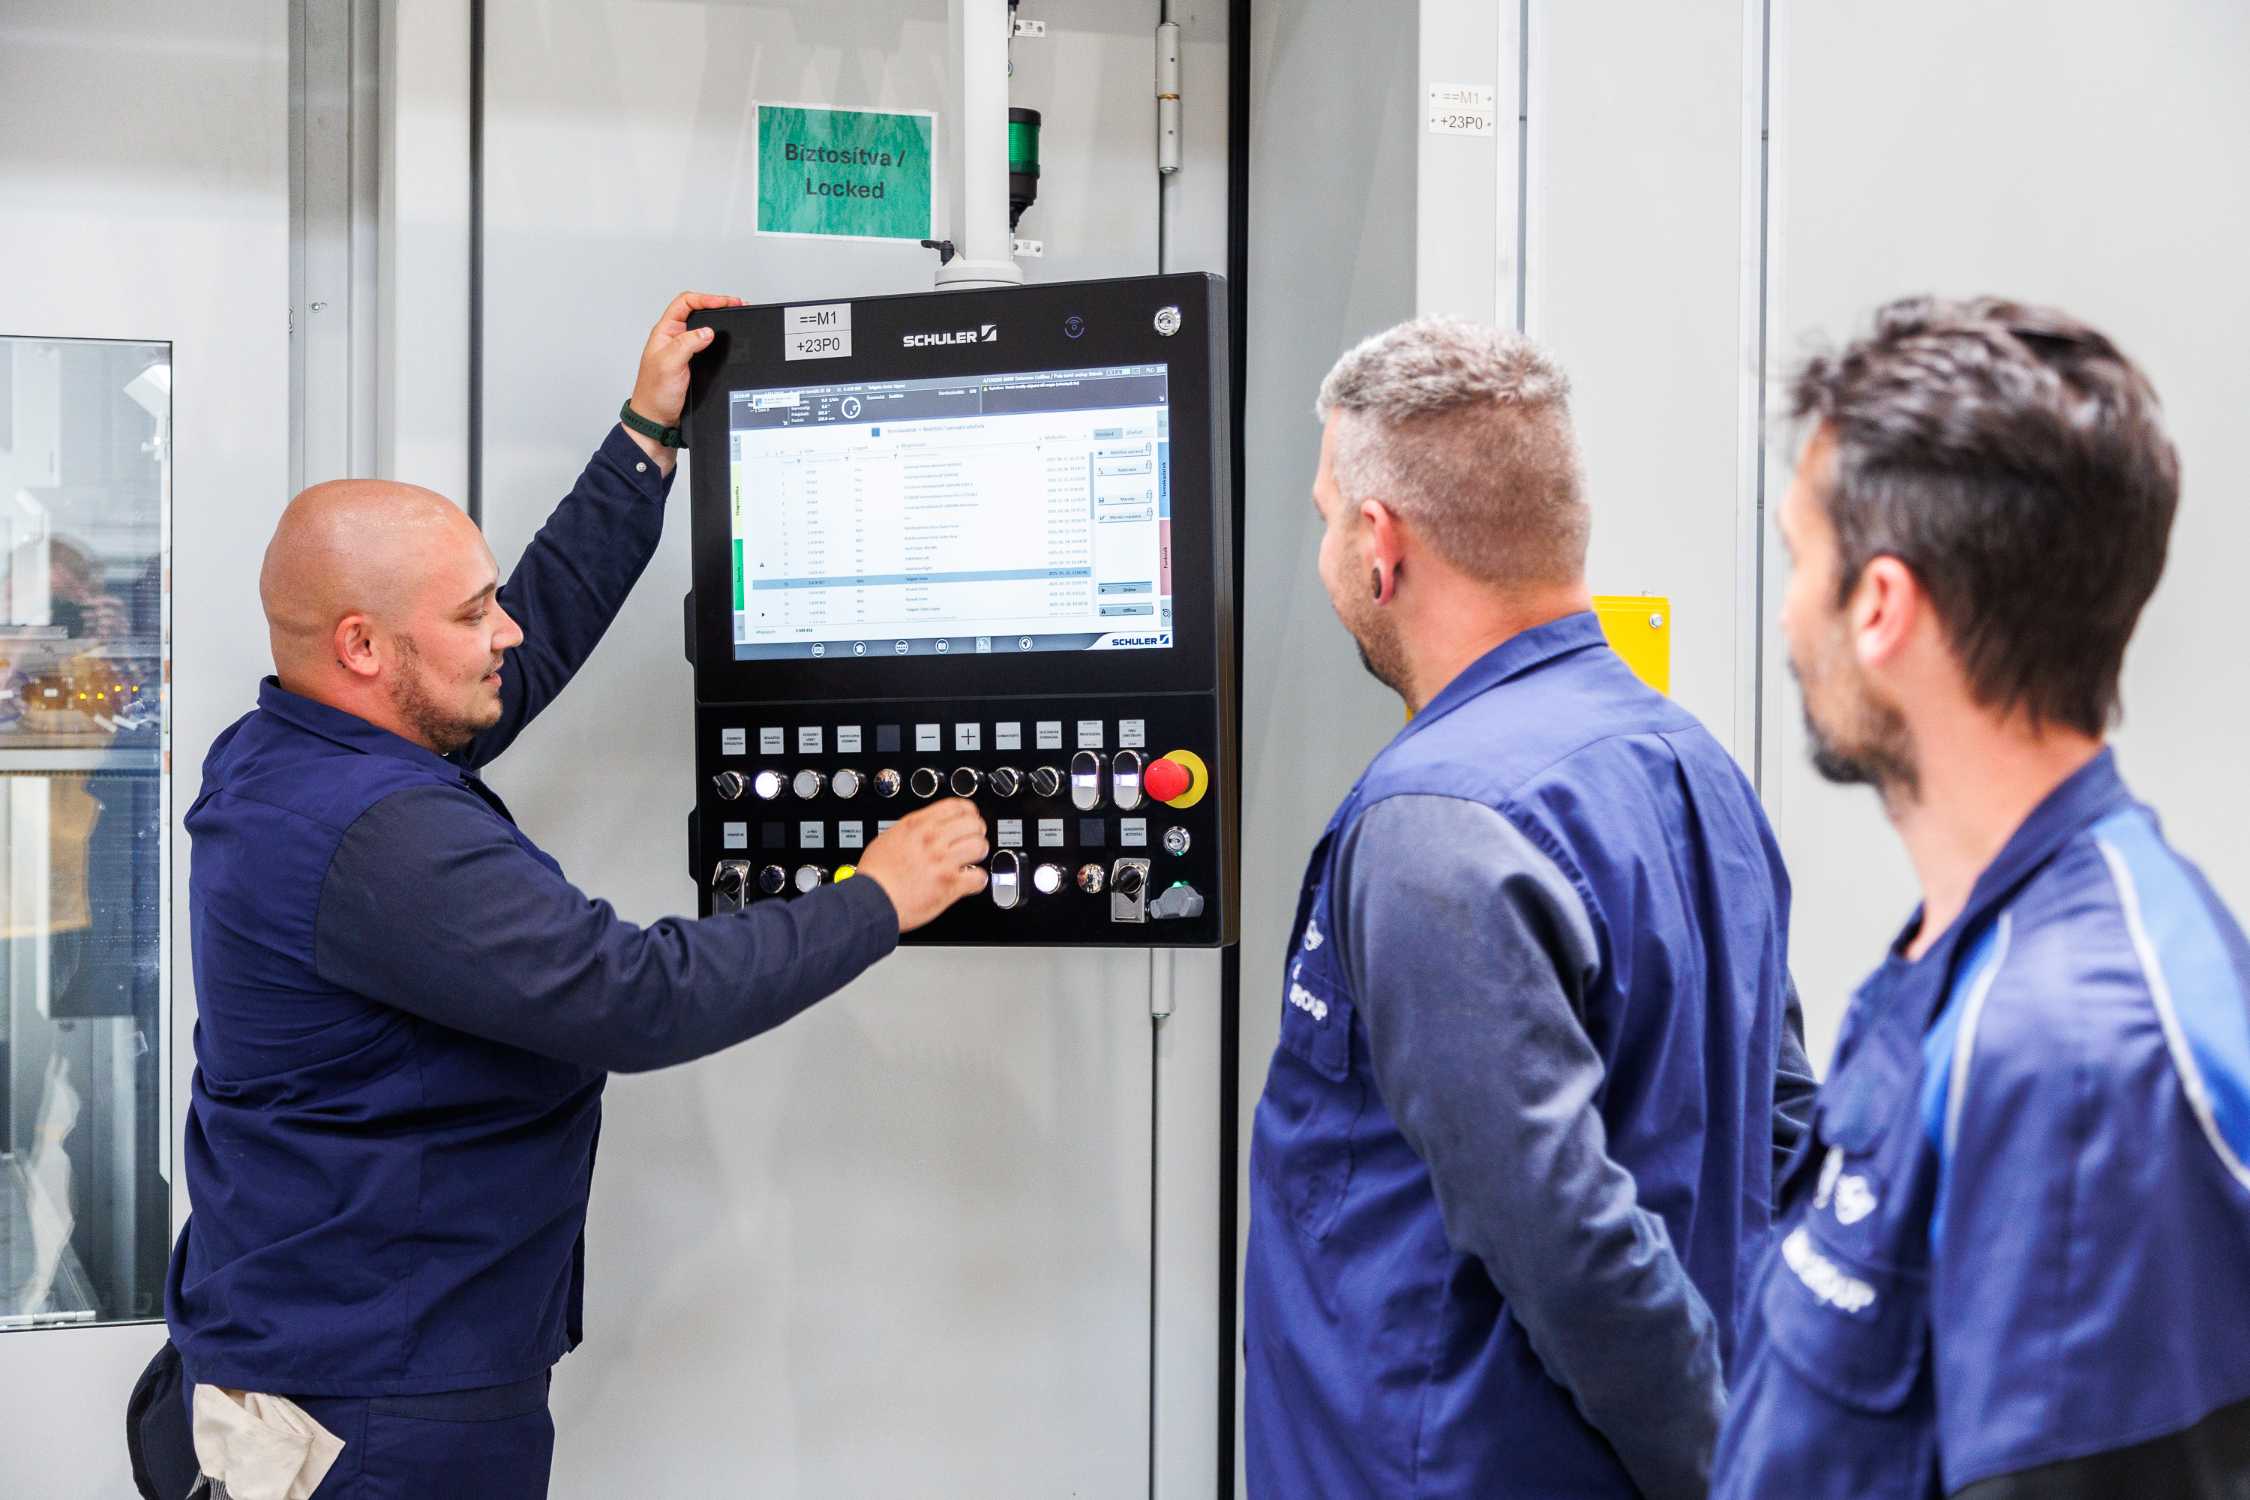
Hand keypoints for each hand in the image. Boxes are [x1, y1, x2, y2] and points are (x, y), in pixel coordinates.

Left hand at [624, 291, 742, 468]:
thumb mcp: (669, 365)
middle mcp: (673, 338)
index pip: (685, 303)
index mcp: (664, 332)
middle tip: (737, 305)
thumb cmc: (654, 395)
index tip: (727, 303)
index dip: (707, 299)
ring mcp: (683, 350)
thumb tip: (707, 331)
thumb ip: (687, 344)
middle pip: (697, 311)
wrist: (657, 420)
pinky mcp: (692, 363)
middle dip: (717, 305)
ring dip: (719, 321)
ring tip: (735, 316)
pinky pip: (707, 345)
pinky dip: (719, 339)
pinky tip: (727, 340)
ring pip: (703, 327)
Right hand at [853, 798, 990, 932]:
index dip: (968, 812)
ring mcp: (943, 862)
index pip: (957, 806)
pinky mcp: (950, 885)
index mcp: (917, 825)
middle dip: (976, 832)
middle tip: (973, 839)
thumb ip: (910, 831)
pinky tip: (970, 881)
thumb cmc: (875, 875)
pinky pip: (979, 877)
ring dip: (979, 854)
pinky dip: (978, 880)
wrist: (871, 900)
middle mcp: (933, 840)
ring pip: (980, 846)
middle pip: (974, 824)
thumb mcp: (888, 838)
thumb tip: (922, 830)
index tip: (969, 818)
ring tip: (972, 860)